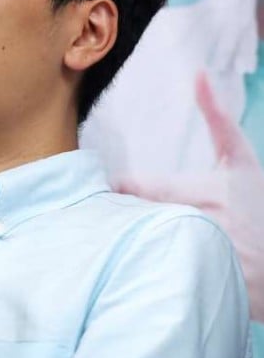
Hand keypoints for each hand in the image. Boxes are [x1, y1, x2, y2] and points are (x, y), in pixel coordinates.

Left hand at [115, 72, 263, 319]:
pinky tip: (139, 263)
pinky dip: (143, 266)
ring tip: (122, 238)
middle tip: (108, 212)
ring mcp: (200, 257)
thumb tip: (198, 74)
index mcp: (204, 193)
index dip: (119, 189)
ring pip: (141, 245)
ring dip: (130, 240)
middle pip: (135, 218)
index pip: (137, 188)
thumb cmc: (256, 203)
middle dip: (120, 215)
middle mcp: (201, 225)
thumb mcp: (241, 160)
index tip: (109, 188)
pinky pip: (154, 271)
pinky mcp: (197, 283)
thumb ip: (217, 119)